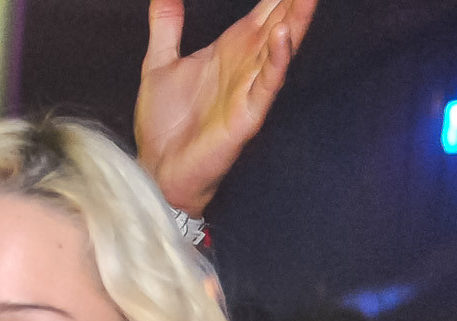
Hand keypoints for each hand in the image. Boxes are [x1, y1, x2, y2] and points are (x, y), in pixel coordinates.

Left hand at [135, 0, 318, 214]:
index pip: (267, 8)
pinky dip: (277, 58)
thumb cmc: (164, 124)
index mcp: (231, 47)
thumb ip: (166, 25)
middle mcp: (247, 62)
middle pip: (282, 19)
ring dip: (298, 17)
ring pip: (282, 45)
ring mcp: (251, 87)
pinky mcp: (248, 113)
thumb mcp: (158, 64)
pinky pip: (268, 83)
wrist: (157, 169)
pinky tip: (283, 34)